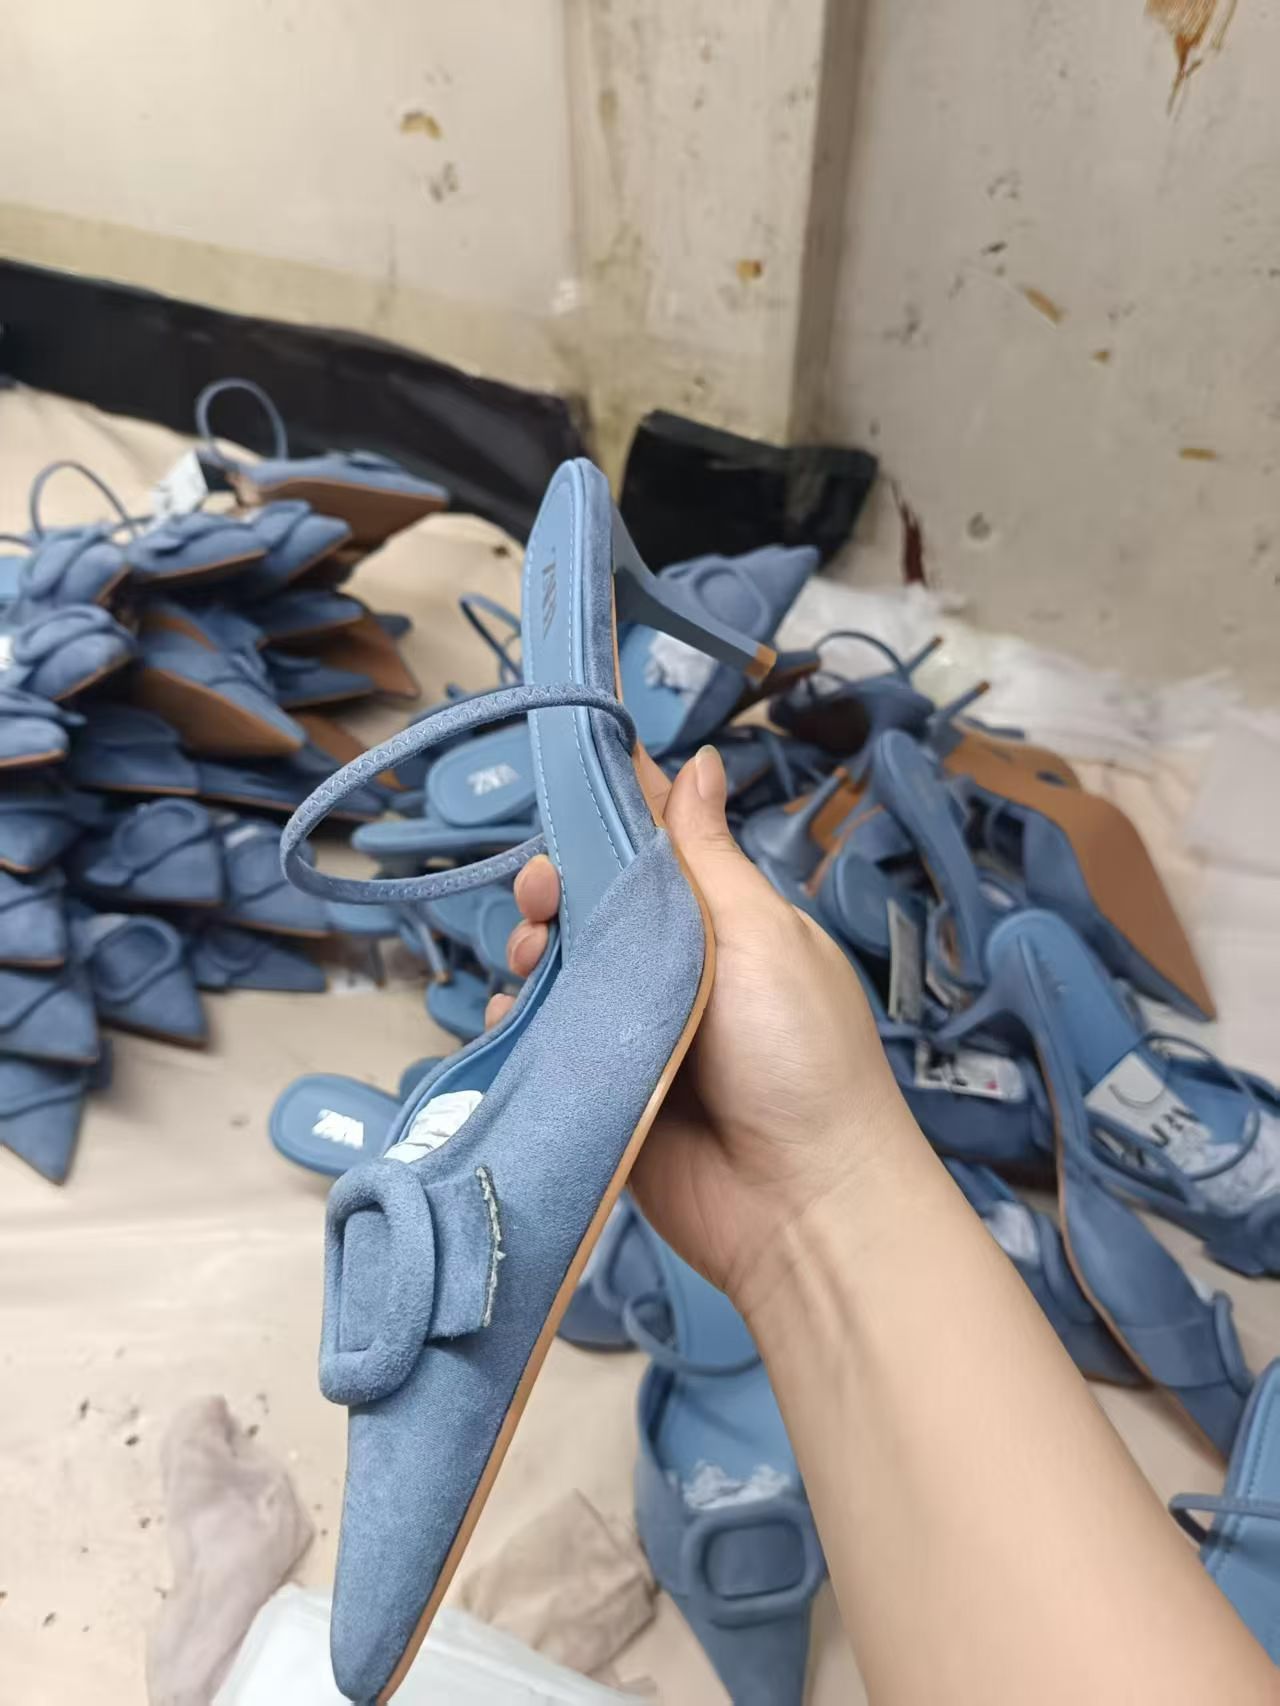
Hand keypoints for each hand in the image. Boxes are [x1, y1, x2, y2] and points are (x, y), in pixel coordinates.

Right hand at [490, 745, 919, 1316]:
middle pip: (589, 905)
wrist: (799, 1203)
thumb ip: (707, 855)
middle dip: (555, 886)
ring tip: (532, 958)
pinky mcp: (595, 1086)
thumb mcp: (760, 935)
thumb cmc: (800, 1054)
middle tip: (544, 892)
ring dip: (530, 949)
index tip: (565, 778)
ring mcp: (630, 1029)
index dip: (606, 812)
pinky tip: (514, 1014)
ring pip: (554, 968)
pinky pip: (539, 1037)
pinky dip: (516, 1020)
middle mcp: (671, 967)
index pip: (652, 847)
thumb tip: (697, 760)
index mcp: (720, 920)